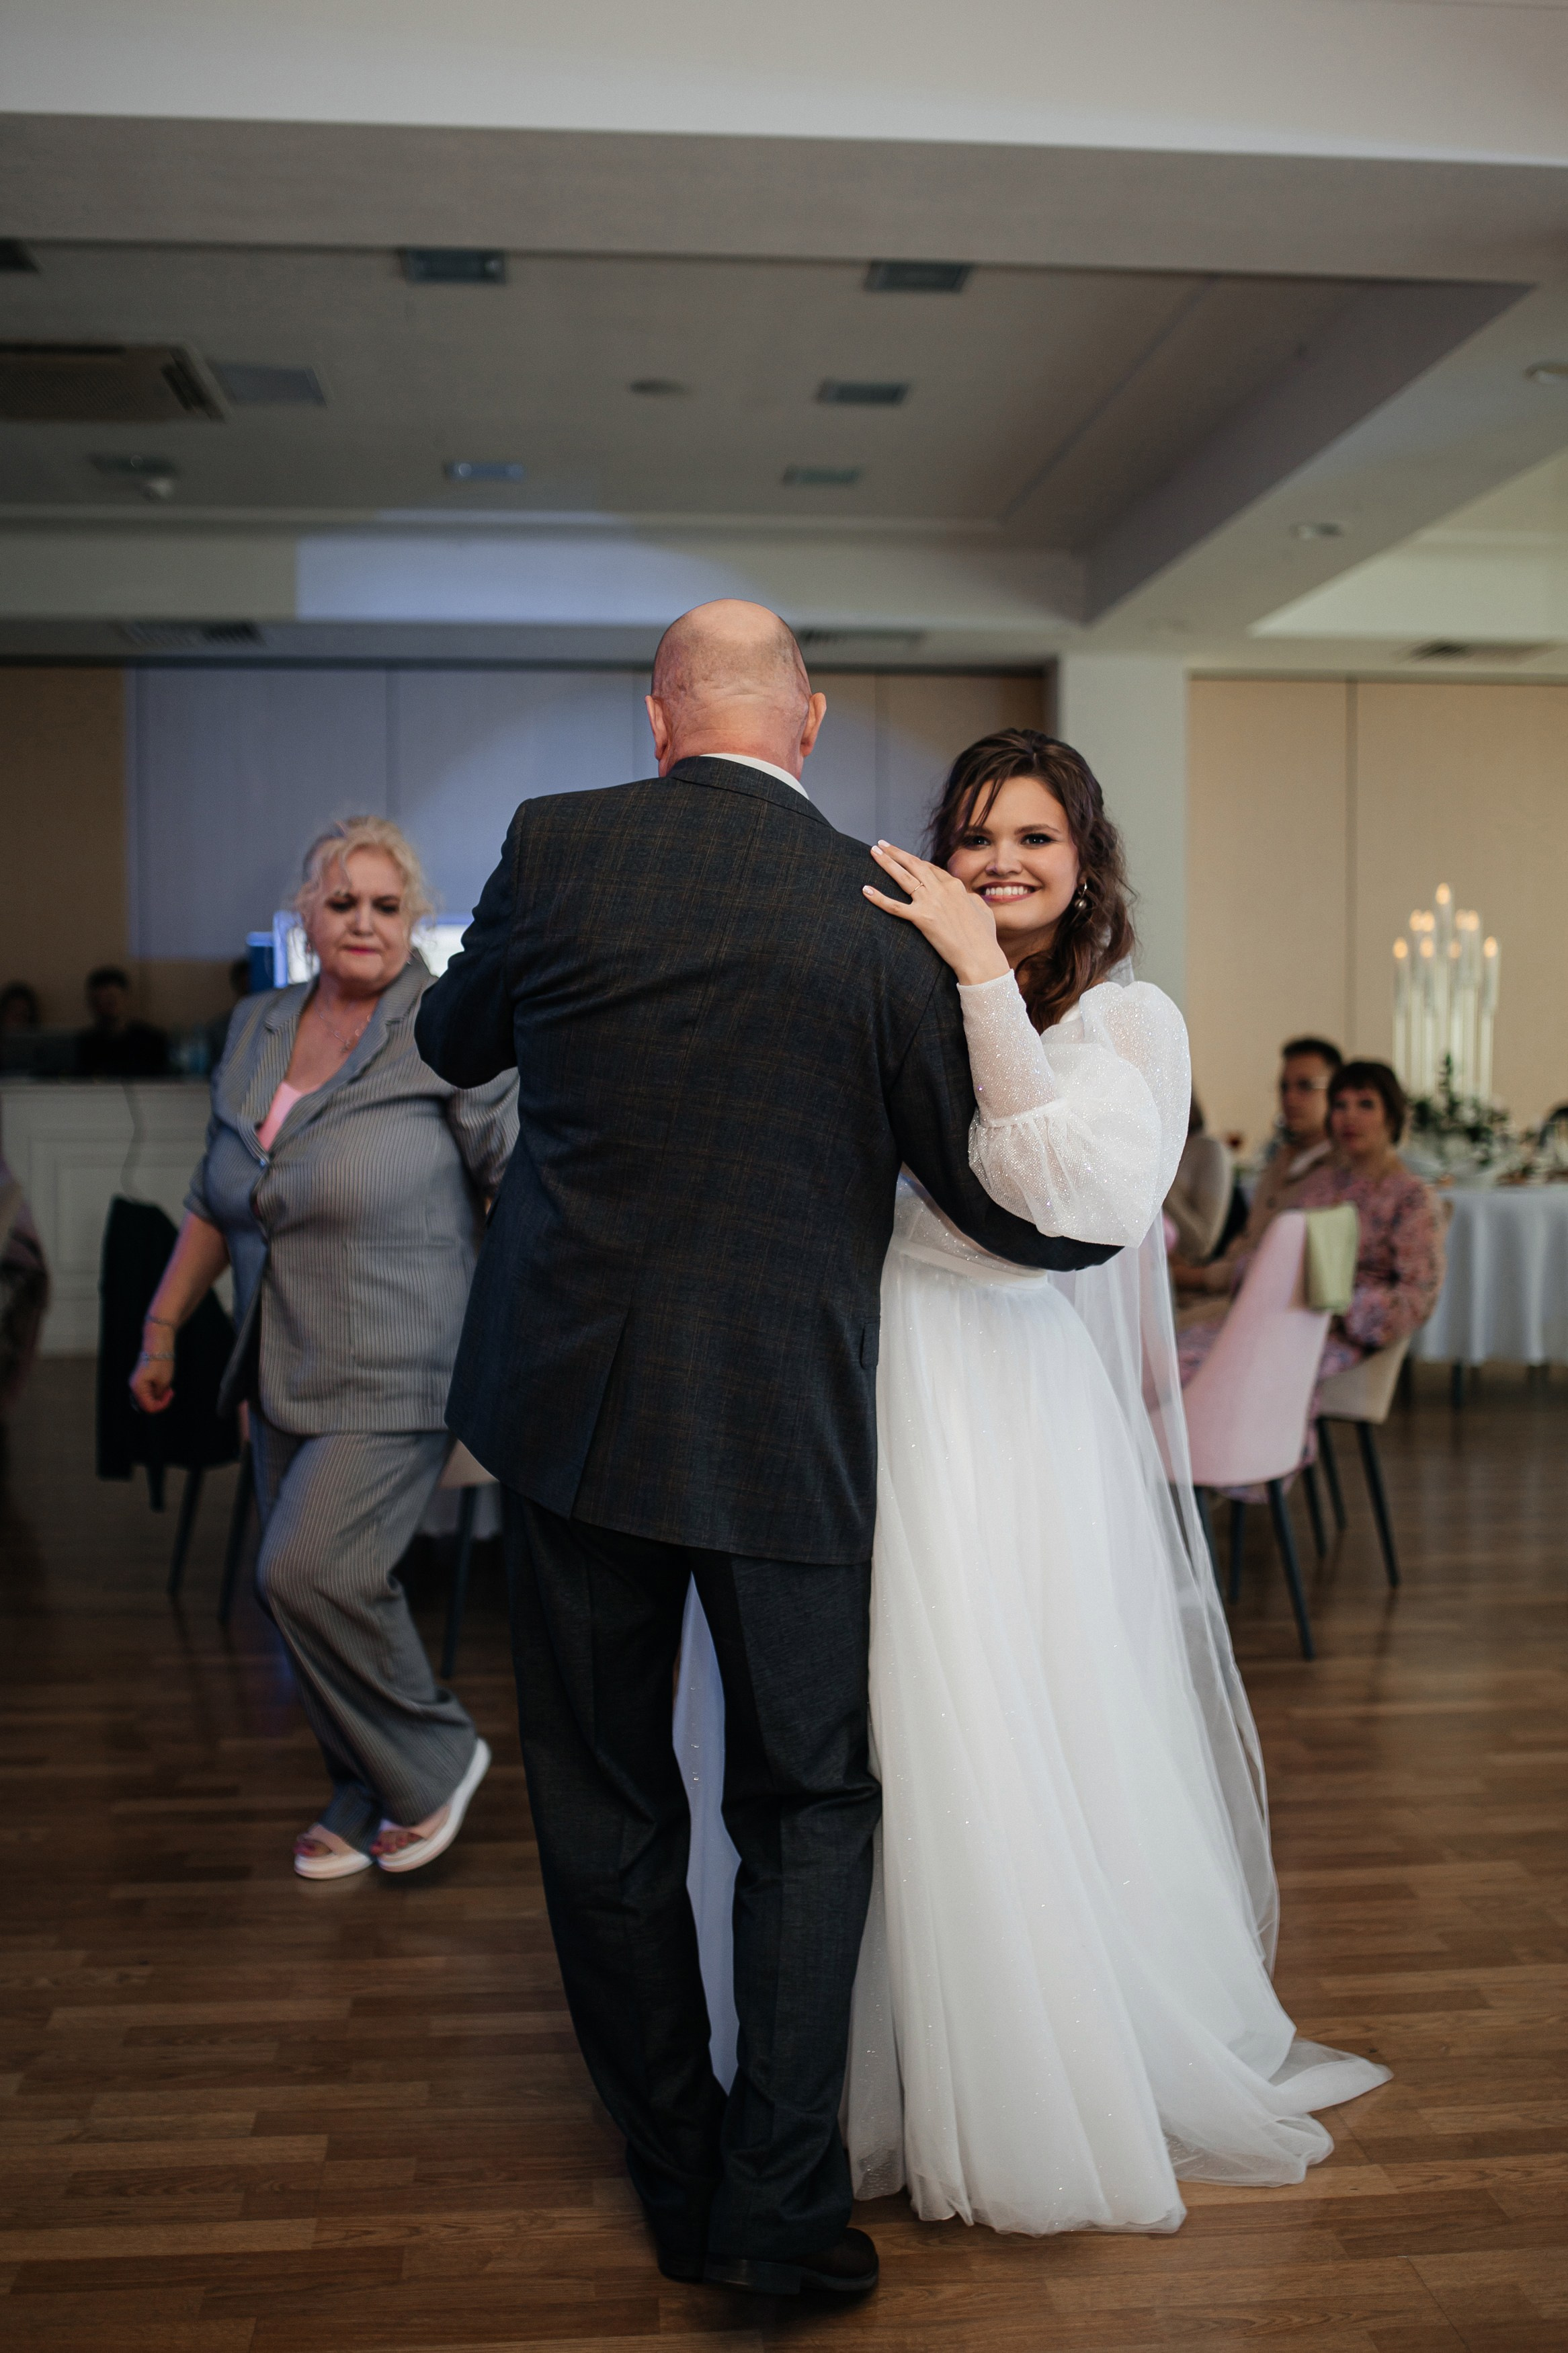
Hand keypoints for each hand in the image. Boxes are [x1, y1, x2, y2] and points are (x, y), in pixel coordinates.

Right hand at [129, 1329, 175, 1413]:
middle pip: (147, 1404)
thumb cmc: (161, 1361)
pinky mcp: (140, 1379)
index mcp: (138, 1388)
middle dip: (160, 1401)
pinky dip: (156, 1391)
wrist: (157, 1344)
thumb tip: (156, 1401)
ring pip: (147, 1398)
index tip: (170, 1396)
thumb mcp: (164, 1382)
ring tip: (168, 1388)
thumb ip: (158, 1395)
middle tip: (170, 1392)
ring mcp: (136, 1383)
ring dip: (158, 1396)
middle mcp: (133, 1387)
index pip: (149, 1407)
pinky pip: (147, 1391)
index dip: (161, 1405)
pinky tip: (164, 1385)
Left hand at [863, 841, 1011, 986]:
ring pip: (903, 877)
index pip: (931, 868)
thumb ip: (971, 899)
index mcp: (955, 886)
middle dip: (896, 853)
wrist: (980, 956)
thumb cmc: (984, 937)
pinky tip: (866, 890)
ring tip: (873, 852)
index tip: (903, 856)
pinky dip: (879, 898)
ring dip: (886, 863)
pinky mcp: (921, 918)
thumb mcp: (982, 910)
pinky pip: (895, 907)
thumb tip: (968, 897)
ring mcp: (930, 902)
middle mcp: (941, 889)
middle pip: (914, 865)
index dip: (915, 861)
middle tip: (881, 844)